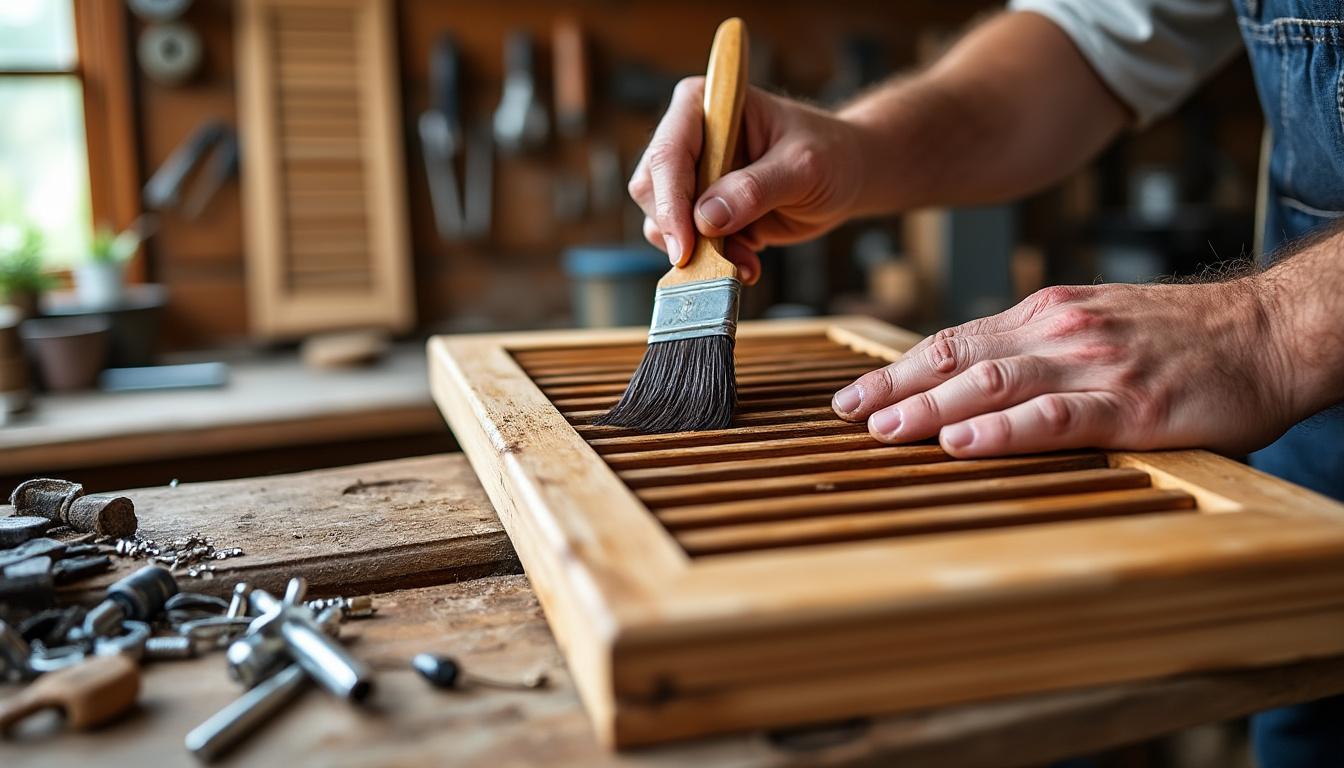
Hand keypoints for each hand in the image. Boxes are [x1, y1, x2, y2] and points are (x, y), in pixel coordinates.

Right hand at [629, 78, 869, 283]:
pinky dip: (711, 261)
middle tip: (724, 259)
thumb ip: (756, 189)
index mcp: (706, 105)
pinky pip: (686, 242)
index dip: (671, 202)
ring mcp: (693, 175)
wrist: (846, 175)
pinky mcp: (701, 209)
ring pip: (662, 221)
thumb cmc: (829, 154)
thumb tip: (707, 218)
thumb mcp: (802, 167)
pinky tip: (747, 262)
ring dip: (699, 252)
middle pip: (653, 189)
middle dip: (682, 231)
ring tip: (746, 260)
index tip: (685, 246)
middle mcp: (690, 137)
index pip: (669, 152)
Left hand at [831, 281, 1295, 456]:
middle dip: (894, 390)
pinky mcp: (1130, 405)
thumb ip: (1036, 346)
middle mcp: (1057, 332)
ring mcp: (1092, 366)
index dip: (896, 370)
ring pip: (992, 383)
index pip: (951, 341)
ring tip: (883, 431)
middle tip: (845, 417)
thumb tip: (970, 376)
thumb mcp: (1095, 323)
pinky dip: (1003, 430)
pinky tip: (964, 443)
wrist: (1269, 332)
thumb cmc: (1181, 337)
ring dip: (930, 408)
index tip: (852, 396)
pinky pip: (1054, 416)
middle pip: (956, 359)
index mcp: (1045, 314)